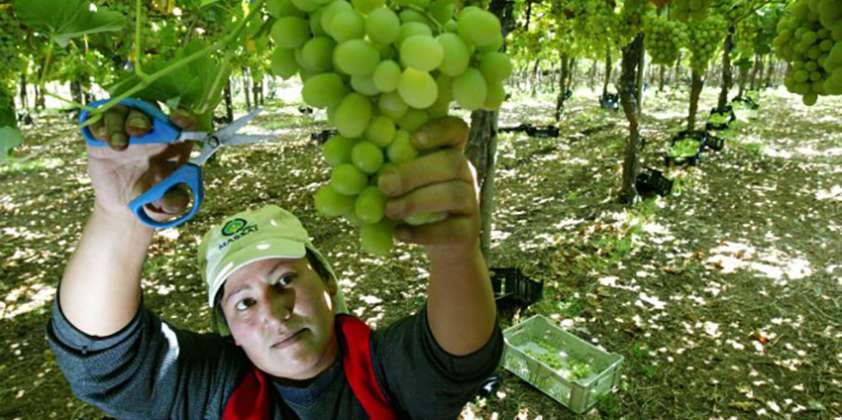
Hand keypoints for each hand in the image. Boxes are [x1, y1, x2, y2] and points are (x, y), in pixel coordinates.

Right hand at [86, 105, 197, 221]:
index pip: (184, 122)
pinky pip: (98, 120)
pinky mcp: (102, 138)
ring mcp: (126, 131)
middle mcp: (152, 131)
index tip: (178, 120)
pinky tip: (102, 139)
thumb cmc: (154, 198)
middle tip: (139, 132)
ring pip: (121, 110)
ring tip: (119, 145)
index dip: (183, 117)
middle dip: (142, 117)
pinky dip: (99, 125)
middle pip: (149, 109)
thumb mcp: (167, 203)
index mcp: (175, 143)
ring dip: (118, 123)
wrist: (125, 206)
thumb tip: (176, 202)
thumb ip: (174, 202)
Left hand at [378, 117, 479, 254]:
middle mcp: (464, 173)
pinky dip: (423, 233)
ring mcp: (471, 202)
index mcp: (447, 152)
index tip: (413, 139)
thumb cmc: (410, 205)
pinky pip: (452, 229)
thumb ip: (376, 168)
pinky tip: (399, 234)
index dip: (439, 130)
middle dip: (415, 172)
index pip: (456, 130)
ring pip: (455, 193)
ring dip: (417, 201)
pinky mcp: (469, 231)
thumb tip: (335, 153)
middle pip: (453, 162)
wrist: (440, 245)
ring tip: (389, 211)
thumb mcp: (395, 183)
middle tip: (384, 184)